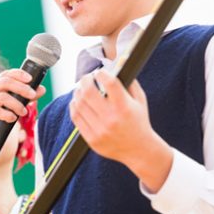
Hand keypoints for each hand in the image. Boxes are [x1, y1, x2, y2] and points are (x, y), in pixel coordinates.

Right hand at [0, 69, 45, 138]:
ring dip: (17, 104)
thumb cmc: (1, 112)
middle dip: (22, 88)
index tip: (30, 79)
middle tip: (32, 95)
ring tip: (24, 112)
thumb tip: (42, 89)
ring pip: (2, 97)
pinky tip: (13, 118)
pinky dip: (8, 115)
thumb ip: (27, 96)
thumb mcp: (15, 102)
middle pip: (5, 82)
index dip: (19, 74)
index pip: (7, 74)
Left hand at [69, 69, 171, 190]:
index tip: (100, 72)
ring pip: (79, 104)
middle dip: (85, 80)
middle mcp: (111, 118)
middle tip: (87, 78)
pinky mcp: (91, 139)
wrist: (139, 150)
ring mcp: (99, 129)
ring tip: (82, 89)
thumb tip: (118, 63)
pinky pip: (76, 118)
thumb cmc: (139, 121)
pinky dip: (74, 106)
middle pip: (88, 91)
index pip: (108, 82)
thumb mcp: (140, 100)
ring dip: (78, 92)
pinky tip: (78, 101)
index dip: (101, 73)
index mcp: (124, 107)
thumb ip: (129, 81)